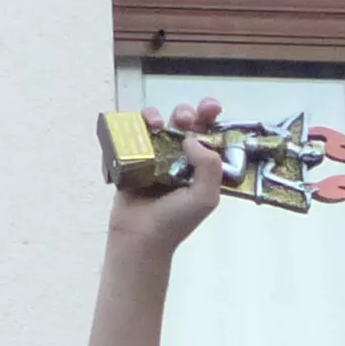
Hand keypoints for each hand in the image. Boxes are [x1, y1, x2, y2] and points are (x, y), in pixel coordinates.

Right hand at [107, 99, 227, 259]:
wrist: (139, 237)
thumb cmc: (175, 222)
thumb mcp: (205, 197)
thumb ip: (209, 166)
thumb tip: (192, 138)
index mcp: (201, 167)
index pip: (209, 135)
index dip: (211, 118)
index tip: (211, 108)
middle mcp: (179, 159)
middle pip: (185, 124)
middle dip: (187, 113)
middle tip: (184, 119)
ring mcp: (155, 157)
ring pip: (160, 124)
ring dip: (160, 115)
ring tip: (158, 123)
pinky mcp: (132, 158)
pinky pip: (134, 133)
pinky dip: (137, 123)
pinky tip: (142, 127)